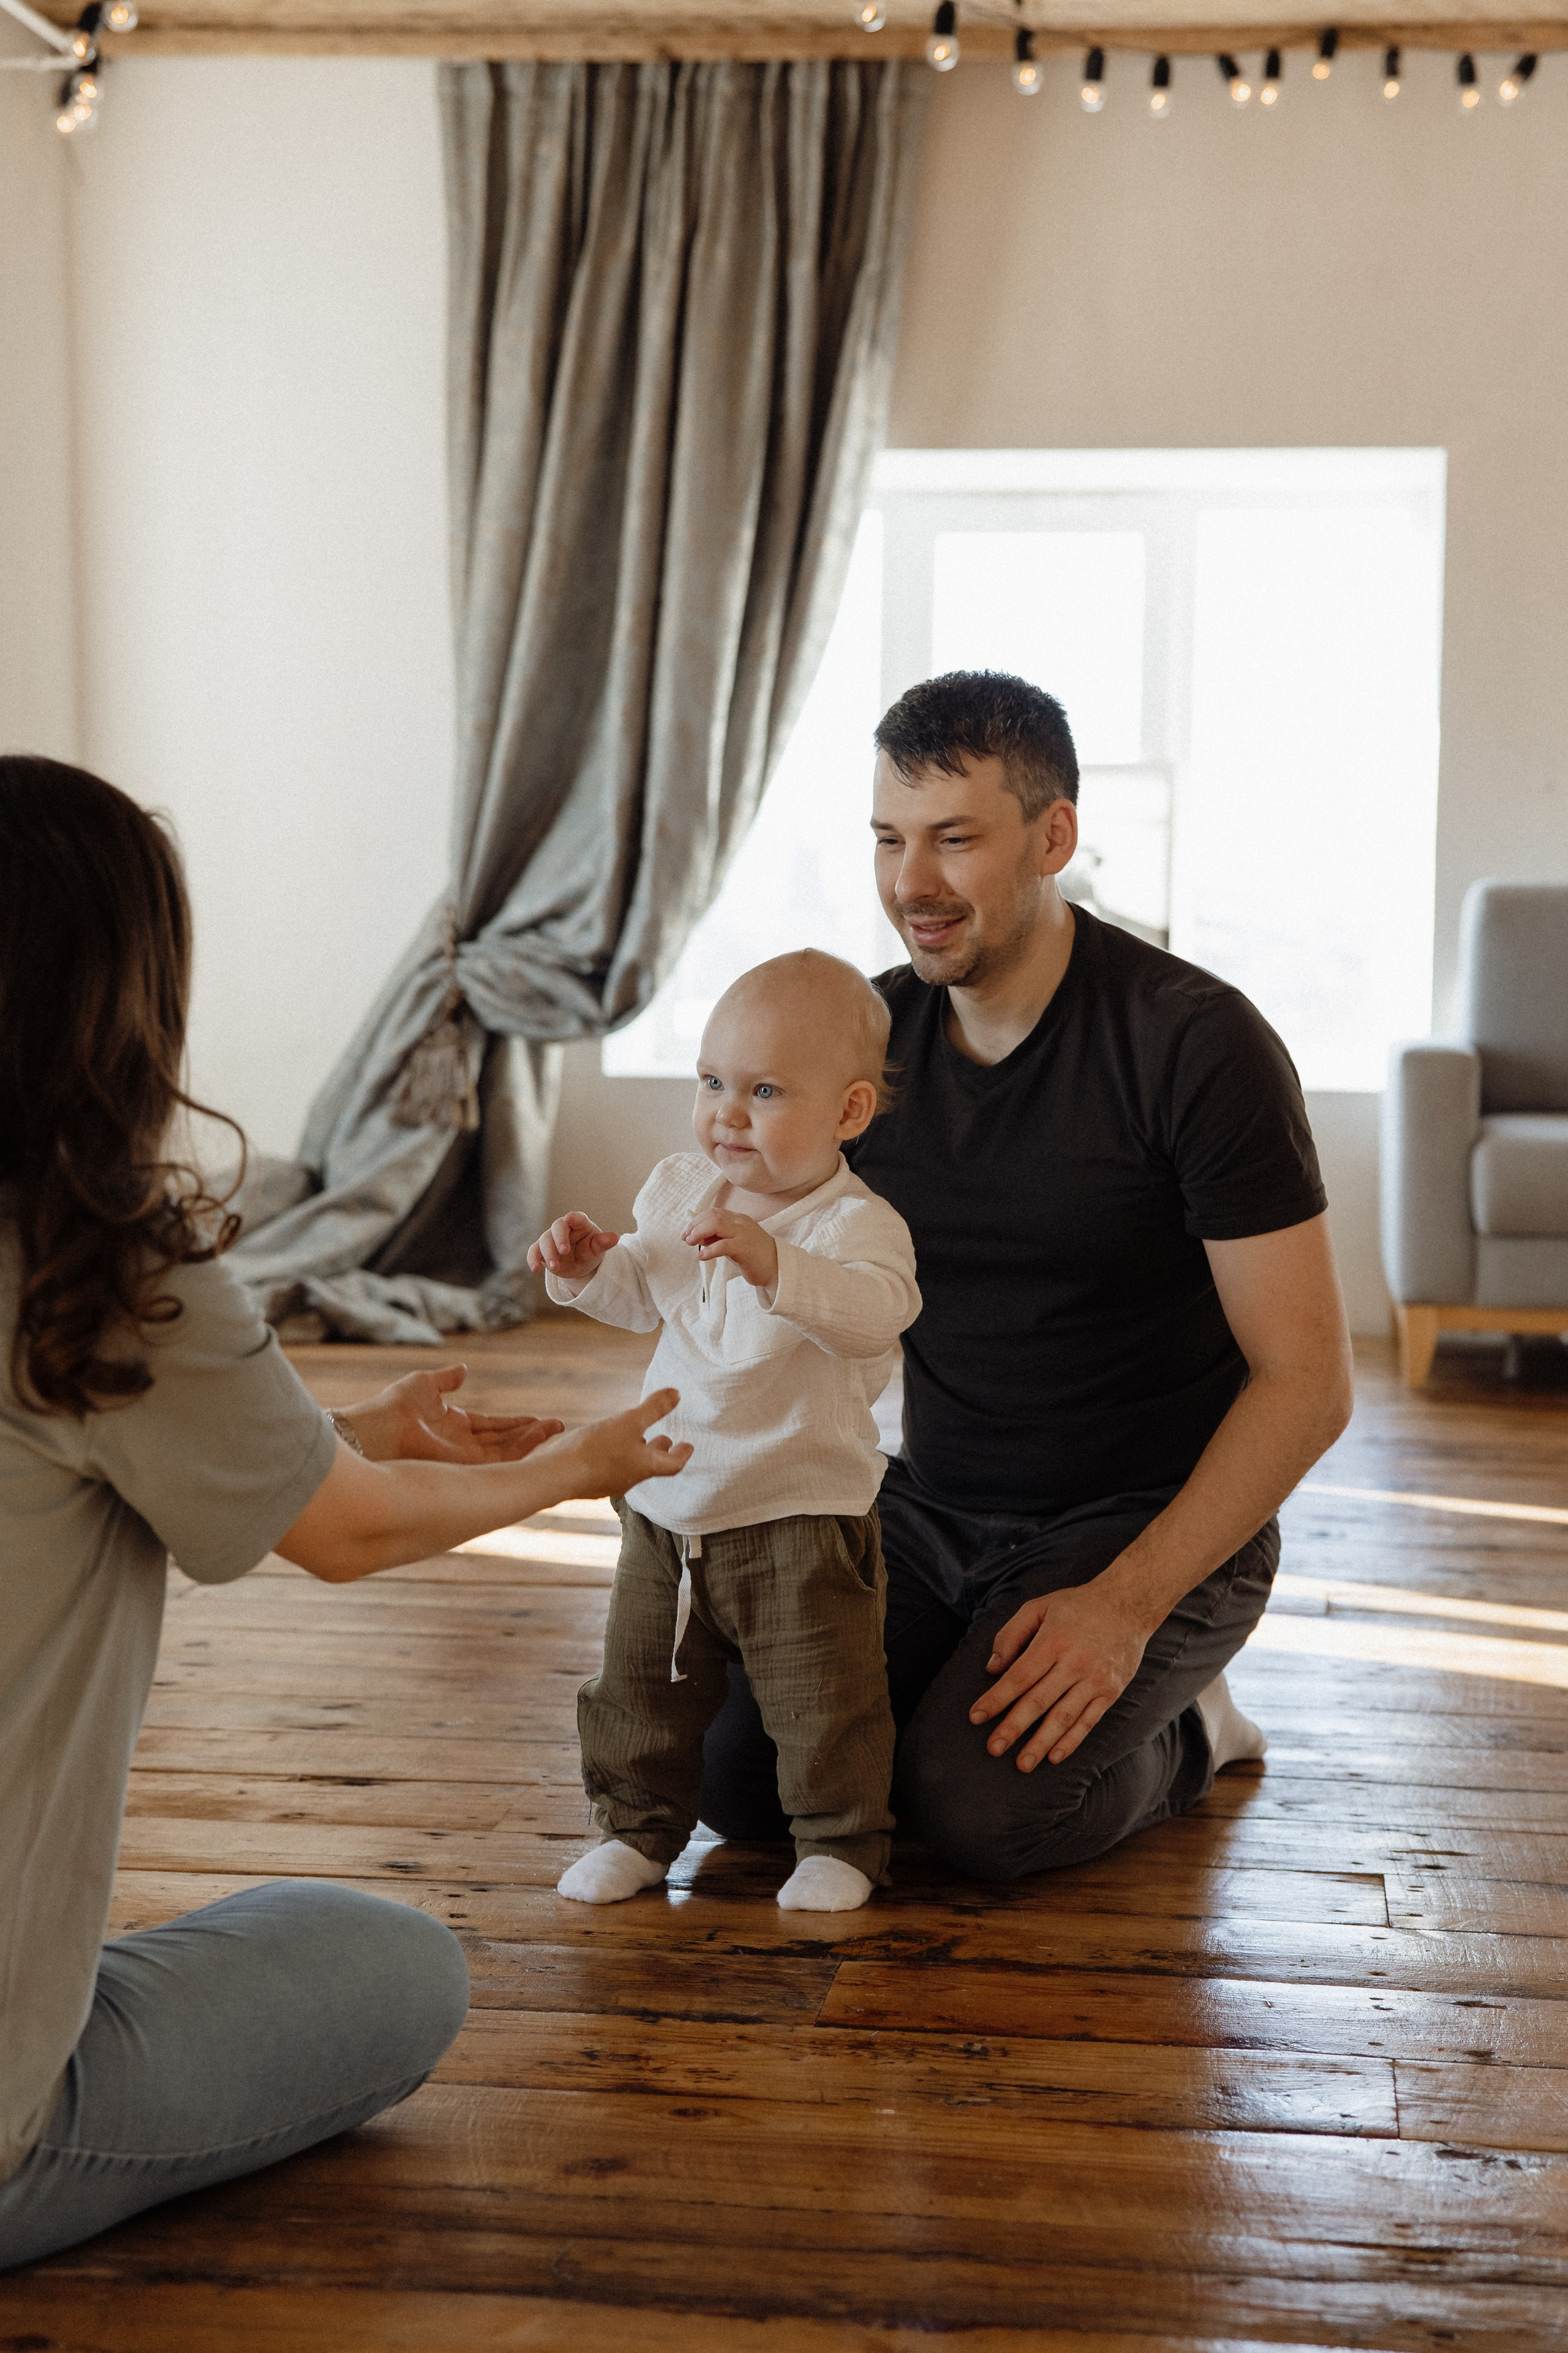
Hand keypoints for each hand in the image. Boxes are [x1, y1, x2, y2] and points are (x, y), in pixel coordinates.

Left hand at [340, 1365, 563, 1464]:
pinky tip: (542, 1440)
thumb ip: (447, 1379)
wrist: (377, 1431)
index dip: (514, 1423)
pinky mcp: (466, 1468)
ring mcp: (464, 1460)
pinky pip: (500, 1461)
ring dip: (533, 1442)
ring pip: (507, 1453)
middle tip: (559, 1427)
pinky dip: (523, 1451)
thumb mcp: (424, 1384)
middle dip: (531, 1434)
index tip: (538, 1419)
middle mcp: (461, 1446)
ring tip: (557, 1431)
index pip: (491, 1426)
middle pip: (504, 1442)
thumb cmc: (392, 1408)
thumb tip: (463, 1369)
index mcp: (452, 1427)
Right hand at [527, 1212, 618, 1281]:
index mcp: (579, 1223)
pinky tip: (535, 1269)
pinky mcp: (541, 1249)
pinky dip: (533, 1259)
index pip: (576, 1217)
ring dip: (548, 1254)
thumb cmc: (590, 1251)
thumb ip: (603, 1243)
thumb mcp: (597, 1249)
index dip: (573, 1218)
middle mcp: (563, 1228)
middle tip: (564, 1251)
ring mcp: (550, 1238)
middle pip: (557, 1228)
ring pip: (545, 1240)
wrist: (579, 1265)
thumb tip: (615, 1237)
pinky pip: (534, 1251)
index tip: (569, 1219)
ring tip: (555, 1268)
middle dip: (559, 1239)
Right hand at [533, 1387, 691, 1498]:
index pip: (672, 1465)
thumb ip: (653, 1409)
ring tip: (635, 1438)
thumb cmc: (596, 1451)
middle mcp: (627, 1478)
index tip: (688, 1446)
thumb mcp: (629, 1422)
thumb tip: (677, 1394)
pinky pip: (608, 1467)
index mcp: (643, 1467)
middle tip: (665, 1440)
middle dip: (659, 1452)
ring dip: (636, 1453)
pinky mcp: (588, 1480)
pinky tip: (605, 1445)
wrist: (556, 1475)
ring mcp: (606, 1482)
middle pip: (650, 1466)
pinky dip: (615, 1455)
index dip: (682, 1454)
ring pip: (628, 1466)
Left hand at [682, 1208, 778, 1290]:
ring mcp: (744, 1234)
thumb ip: (718, 1237)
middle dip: (695, 1226)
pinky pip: (723, 1245)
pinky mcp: (745, 1248)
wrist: (776, 1268)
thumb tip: (698, 1236)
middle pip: (713, 1216)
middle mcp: (741, 1223)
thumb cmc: (754, 1256)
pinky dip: (709, 1250)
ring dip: (699, 1233)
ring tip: (691, 1243)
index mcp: (738, 1219)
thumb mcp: (734, 1243)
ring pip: (716, 1225)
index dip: (697, 1221)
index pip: (713, 1212)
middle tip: (686, 1239)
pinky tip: (701, 1256)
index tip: (687, 1233)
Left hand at [968, 1577, 1153, 1770]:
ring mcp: (1095, 1679)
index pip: (1019, 1676)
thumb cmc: (1077, 1606)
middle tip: (993, 1749)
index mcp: (1053, 1641)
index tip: (976, 1717)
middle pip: (1039, 1701)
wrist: (1128, 1604)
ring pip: (1064, 1717)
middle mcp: (1074, 1663)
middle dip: (1013, 1728)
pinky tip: (1054, 1756)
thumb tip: (992, 1668)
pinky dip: (1071, 1741)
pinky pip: (1088, 1721)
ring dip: (1041, 1743)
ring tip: (1022, 1763)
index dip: (996, 1699)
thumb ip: (1011, 1635)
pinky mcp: (1111, 1691)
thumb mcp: (1039, 1607)